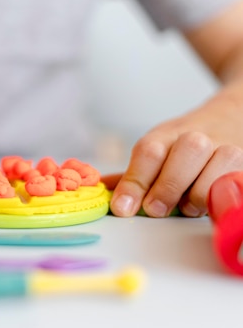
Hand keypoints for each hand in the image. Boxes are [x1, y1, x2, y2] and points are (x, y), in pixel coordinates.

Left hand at [108, 80, 242, 216]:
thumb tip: (99, 190)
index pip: (148, 153)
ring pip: (218, 167)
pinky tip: (214, 204)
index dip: (134, 182)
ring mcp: (227, 148)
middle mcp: (197, 138)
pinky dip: (225, 195)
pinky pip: (238, 180)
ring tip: (188, 207)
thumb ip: (132, 176)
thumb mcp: (155, 152)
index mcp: (166, 136)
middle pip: (186, 154)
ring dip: (200, 194)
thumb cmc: (183, 146)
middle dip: (167, 186)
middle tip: (154, 210)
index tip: (122, 208)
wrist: (231, 118)